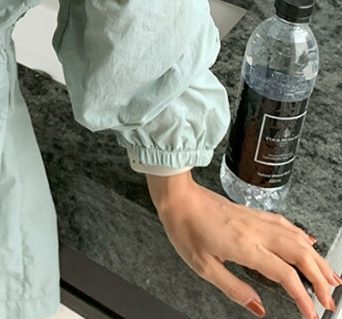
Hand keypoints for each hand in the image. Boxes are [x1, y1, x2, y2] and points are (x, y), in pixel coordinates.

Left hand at [150, 176, 340, 318]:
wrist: (177, 195)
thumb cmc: (185, 227)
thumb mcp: (202, 266)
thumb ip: (233, 288)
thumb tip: (258, 307)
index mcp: (245, 247)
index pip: (285, 275)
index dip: (303, 297)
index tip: (311, 314)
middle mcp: (256, 231)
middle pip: (301, 254)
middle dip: (321, 279)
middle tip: (330, 300)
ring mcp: (255, 219)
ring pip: (297, 238)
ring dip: (317, 259)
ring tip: (330, 276)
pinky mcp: (251, 212)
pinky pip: (284, 223)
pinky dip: (301, 235)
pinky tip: (308, 241)